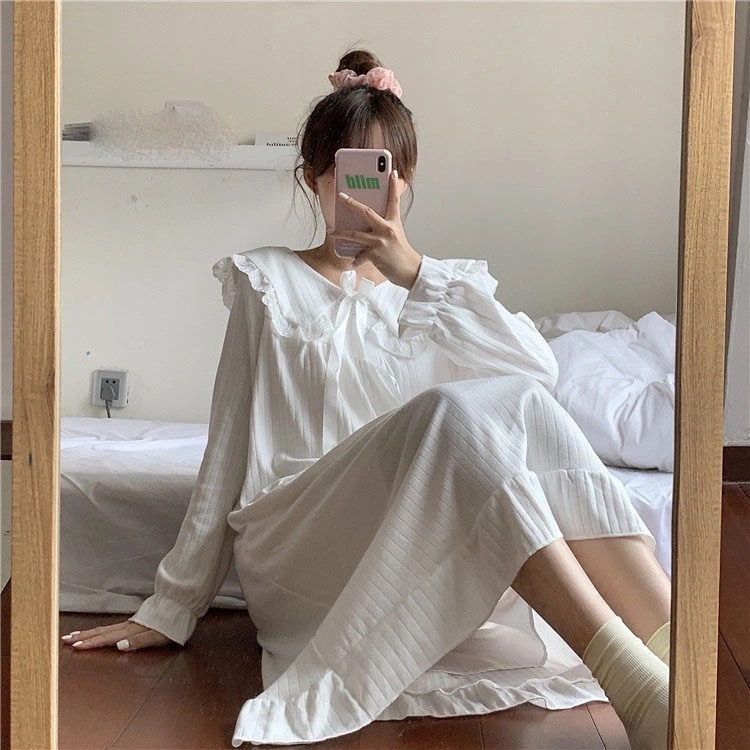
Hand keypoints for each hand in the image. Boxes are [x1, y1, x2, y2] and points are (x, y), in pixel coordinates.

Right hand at [61, 621, 173, 650]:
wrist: (182, 604)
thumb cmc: (172, 625)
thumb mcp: (159, 636)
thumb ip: (139, 641)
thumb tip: (118, 645)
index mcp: (131, 631)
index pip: (107, 638)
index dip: (91, 643)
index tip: (74, 647)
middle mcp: (128, 626)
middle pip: (102, 632)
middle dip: (83, 637)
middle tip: (64, 640)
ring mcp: (131, 622)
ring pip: (106, 628)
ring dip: (89, 633)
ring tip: (74, 636)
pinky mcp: (135, 621)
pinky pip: (113, 626)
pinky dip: (101, 629)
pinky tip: (97, 632)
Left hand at [329, 169, 422, 289]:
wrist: (410, 271)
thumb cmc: (402, 254)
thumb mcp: (397, 236)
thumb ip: (386, 227)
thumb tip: (372, 223)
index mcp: (393, 222)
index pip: (394, 200)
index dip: (393, 186)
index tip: (392, 172)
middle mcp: (387, 229)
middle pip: (366, 212)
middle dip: (352, 203)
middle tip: (341, 196)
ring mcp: (380, 241)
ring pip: (355, 235)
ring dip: (341, 233)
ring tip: (332, 232)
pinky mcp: (375, 254)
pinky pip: (360, 256)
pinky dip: (356, 259)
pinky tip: (353, 261)